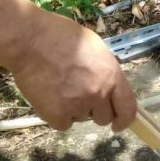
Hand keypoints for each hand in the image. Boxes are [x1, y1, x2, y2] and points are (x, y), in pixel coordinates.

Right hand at [8, 9, 137, 131]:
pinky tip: (49, 96)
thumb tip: (108, 86)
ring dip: (74, 109)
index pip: (128, 108)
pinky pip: (62, 124)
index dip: (124, 119)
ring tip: (60, 87)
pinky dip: (57, 115)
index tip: (118, 124)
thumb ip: (105, 71)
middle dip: (95, 110)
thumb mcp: (95, 48)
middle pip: (104, 117)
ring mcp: (78, 106)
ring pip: (81, 118)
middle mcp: (98, 94)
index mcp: (111, 76)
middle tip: (79, 94)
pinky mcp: (57, 116)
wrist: (31, 41)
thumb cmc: (62, 36)